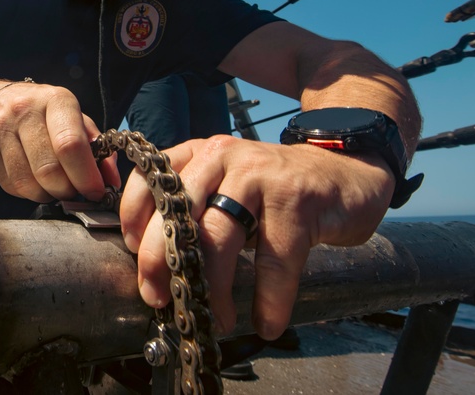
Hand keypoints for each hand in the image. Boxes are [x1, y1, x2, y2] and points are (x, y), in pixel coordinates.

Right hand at [0, 82, 120, 202]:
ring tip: (56, 187)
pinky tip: (36, 181)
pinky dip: (29, 193)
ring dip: (48, 194)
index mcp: (56, 100)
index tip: (96, 192)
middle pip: (48, 169)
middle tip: (75, 191)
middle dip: (67, 190)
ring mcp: (0, 129)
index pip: (70, 144)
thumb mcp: (77, 119)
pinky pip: (11, 186)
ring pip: (27, 183)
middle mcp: (24, 111)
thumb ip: (98, 148)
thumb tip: (111, 181)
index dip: (86, 176)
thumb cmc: (47, 113)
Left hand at [119, 135, 392, 339]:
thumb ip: (194, 207)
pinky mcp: (296, 199)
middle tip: (158, 298)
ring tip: (215, 318)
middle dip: (161, 261)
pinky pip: (276, 257)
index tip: (130, 251)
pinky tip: (266, 321)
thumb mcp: (227, 185)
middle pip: (179, 212)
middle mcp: (223, 157)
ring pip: (220, 236)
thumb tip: (154, 262)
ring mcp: (260, 175)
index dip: (134, 217)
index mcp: (199, 154)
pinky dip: (270, 297)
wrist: (344, 173)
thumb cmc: (276, 190)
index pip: (151, 179)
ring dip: (214, 286)